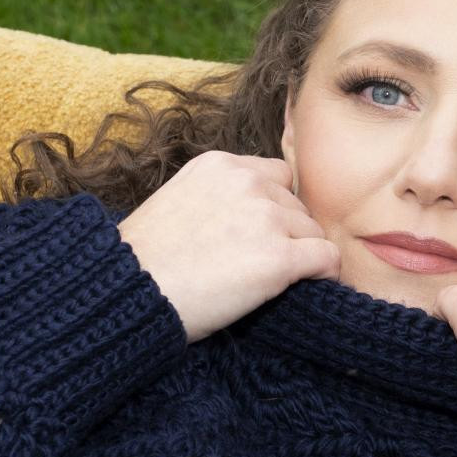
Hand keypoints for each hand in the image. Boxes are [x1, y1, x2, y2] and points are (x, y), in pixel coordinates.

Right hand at [116, 150, 338, 344]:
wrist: (129, 292)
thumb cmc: (143, 260)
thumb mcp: (176, 202)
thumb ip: (217, 197)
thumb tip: (248, 219)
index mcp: (220, 165)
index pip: (275, 176)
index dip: (273, 207)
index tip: (260, 234)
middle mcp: (247, 183)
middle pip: (296, 205)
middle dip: (286, 233)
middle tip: (261, 264)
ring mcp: (266, 219)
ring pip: (313, 232)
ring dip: (301, 255)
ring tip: (273, 281)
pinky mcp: (279, 258)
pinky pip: (327, 259)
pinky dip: (325, 273)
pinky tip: (311, 285)